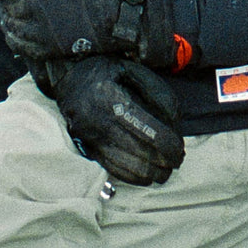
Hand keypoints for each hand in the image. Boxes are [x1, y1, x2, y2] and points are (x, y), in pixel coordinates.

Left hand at [0, 0, 173, 65]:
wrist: (116, 18)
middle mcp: (37, 5)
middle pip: (6, 5)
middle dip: (1, 3)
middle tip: (1, 4)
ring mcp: (40, 29)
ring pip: (10, 25)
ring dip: (5, 21)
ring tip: (6, 19)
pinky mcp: (47, 48)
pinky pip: (19, 45)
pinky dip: (12, 39)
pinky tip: (13, 36)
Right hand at [33, 55, 184, 185]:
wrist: (68, 79)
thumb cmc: (105, 72)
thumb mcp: (132, 70)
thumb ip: (157, 92)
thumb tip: (174, 122)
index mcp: (111, 99)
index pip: (148, 131)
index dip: (169, 145)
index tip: (179, 148)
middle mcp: (99, 123)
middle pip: (142, 154)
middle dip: (166, 162)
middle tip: (177, 159)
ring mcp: (92, 140)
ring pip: (130, 168)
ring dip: (154, 173)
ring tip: (166, 168)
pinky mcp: (89, 150)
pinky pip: (116, 172)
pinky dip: (136, 177)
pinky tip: (149, 173)